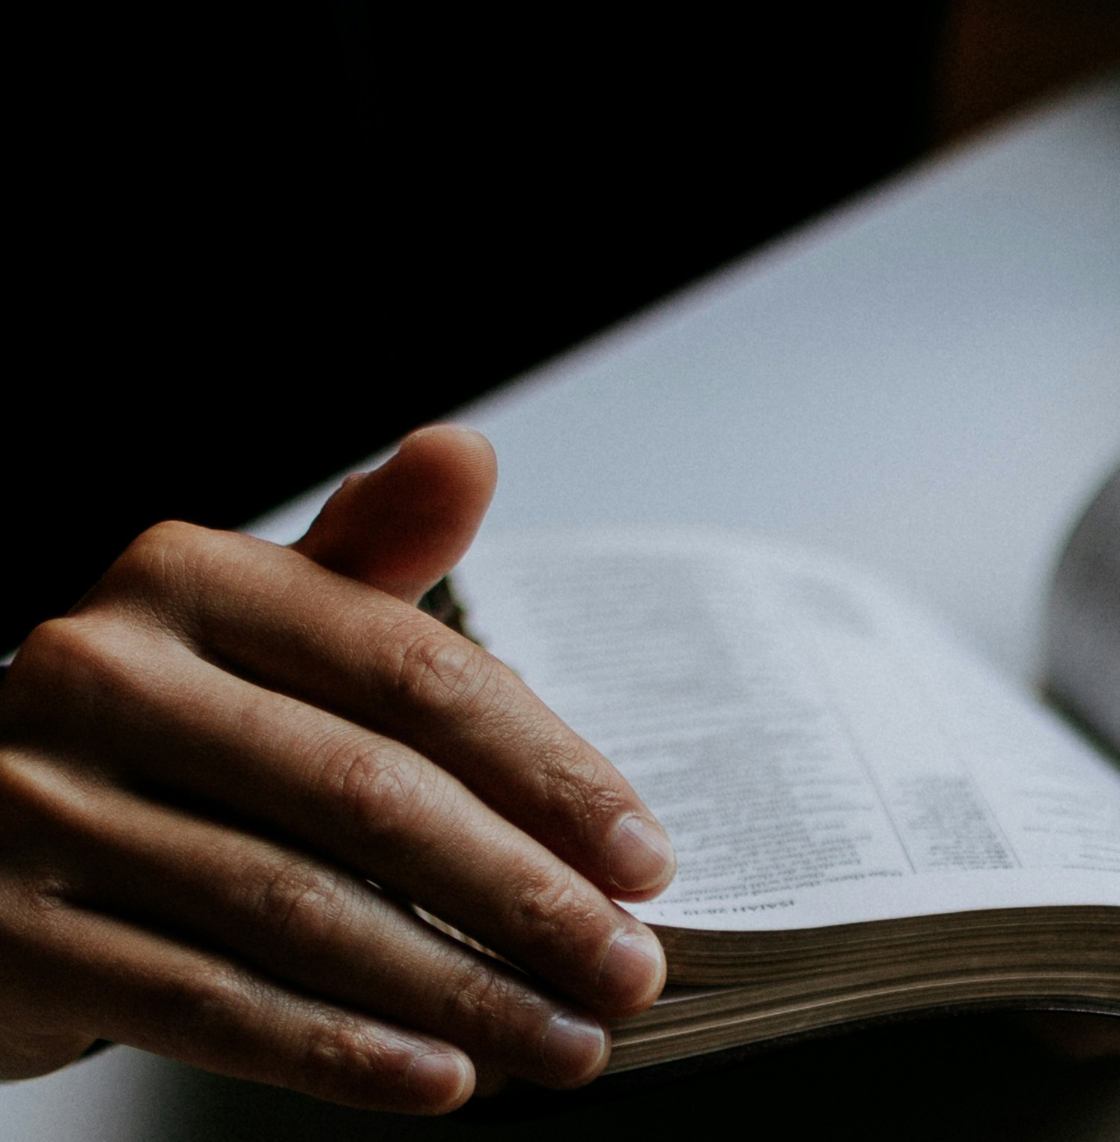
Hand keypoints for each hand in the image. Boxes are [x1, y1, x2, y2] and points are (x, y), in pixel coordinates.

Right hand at [0, 427, 677, 1112]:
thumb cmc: (160, 724)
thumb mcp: (259, 622)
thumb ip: (371, 557)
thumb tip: (461, 455)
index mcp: (183, 578)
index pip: (413, 674)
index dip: (548, 772)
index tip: (644, 857)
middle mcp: (97, 677)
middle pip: (368, 800)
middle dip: (524, 898)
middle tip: (627, 967)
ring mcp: (34, 808)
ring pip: (299, 914)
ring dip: (459, 991)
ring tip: (567, 1039)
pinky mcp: (7, 936)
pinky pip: (207, 1005)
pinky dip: (340, 1052)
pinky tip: (442, 1077)